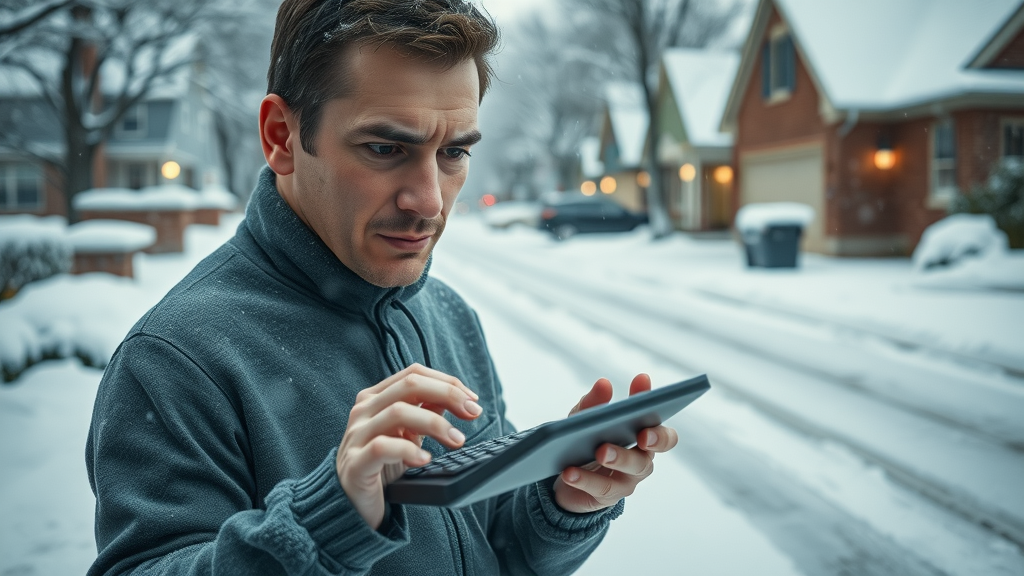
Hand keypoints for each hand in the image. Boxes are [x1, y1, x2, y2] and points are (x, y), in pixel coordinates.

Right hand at [335, 363, 481, 529]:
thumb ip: (426, 412)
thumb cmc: (382, 465)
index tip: (473, 400)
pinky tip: (426, 459)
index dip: (447, 382)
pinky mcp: (355, 463)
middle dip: (448, 395)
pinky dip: (409, 450)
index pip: (414, 373)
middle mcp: (364, 410)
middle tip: (473, 413)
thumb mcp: (408, 434)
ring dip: (435, 424)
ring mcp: (356, 435)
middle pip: (410, 385)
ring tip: (457, 440)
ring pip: (398, 412)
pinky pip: (382, 447)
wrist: (351, 504)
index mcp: (376, 397)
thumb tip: (459, 397)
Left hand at [552, 373, 678, 513]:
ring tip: (600, 450)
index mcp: (642, 440)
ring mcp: (625, 481)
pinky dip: (584, 479)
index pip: (663, 435)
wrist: (567, 478)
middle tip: (639, 434)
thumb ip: (595, 402)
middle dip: (648, 442)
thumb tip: (604, 383)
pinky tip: (570, 471)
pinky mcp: (605, 497)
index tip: (653, 409)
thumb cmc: (585, 441)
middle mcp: (640, 462)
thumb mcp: (585, 419)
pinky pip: (600, 489)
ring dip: (616, 459)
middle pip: (649, 454)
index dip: (662, 422)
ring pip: (629, 472)